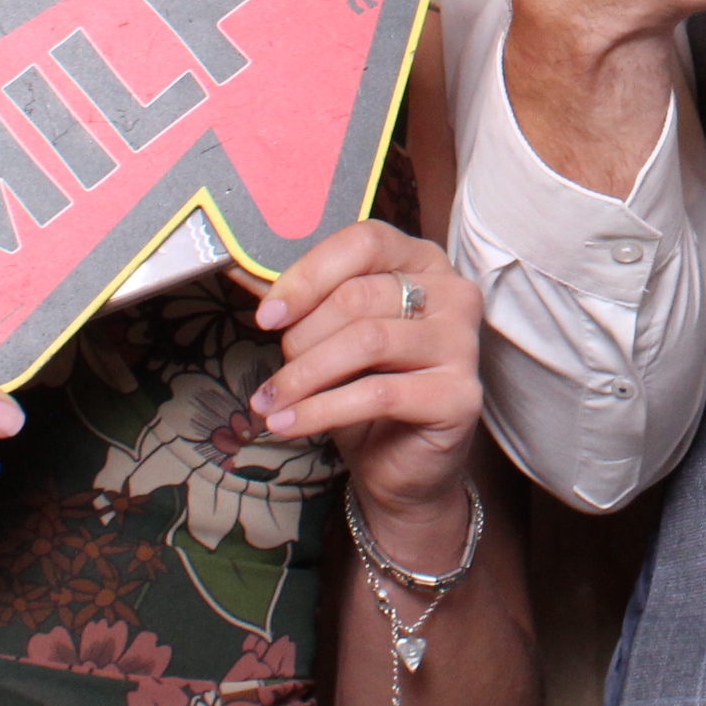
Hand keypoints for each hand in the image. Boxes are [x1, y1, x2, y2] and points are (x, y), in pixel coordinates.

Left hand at [250, 221, 480, 561]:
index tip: (269, 316)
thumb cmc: (365, 388)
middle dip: (302, 338)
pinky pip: (377, 393)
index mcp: (423, 262)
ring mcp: (462, 343)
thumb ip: (303, 301)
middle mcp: (453, 294)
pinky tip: (288, 423)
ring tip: (272, 402)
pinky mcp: (459, 395)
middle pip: (360, 295)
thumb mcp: (332, 335)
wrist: (401, 463)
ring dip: (304, 376)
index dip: (309, 275)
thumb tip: (243, 269)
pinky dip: (321, 410)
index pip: (366, 242)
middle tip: (277, 374)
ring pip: (368, 341)